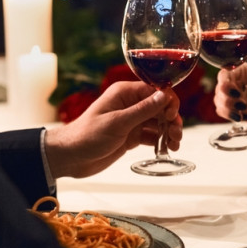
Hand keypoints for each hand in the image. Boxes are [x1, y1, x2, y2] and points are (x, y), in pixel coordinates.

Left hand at [44, 81, 182, 178]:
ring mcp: (131, 120)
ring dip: (169, 132)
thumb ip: (143, 110)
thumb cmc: (87, 136)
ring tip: (174, 145)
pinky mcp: (131, 136)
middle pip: (160, 107)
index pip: (156, 90)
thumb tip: (164, 96)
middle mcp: (130, 104)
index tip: (172, 116)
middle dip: (171, 120)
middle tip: (176, 135)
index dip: (168, 102)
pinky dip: (160, 141)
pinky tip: (166, 149)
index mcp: (125, 93)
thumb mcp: (118, 122)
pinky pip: (151, 135)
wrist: (71, 157)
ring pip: (158, 122)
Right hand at [214, 64, 246, 126]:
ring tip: (242, 112)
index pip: (225, 74)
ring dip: (227, 108)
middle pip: (220, 89)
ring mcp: (234, 96)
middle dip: (226, 99)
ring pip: (219, 101)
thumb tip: (235, 93)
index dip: (225, 83)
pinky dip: (229, 115)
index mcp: (242, 71)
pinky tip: (243, 117)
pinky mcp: (234, 109)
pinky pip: (223, 112)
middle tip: (241, 105)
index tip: (232, 92)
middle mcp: (236, 82)